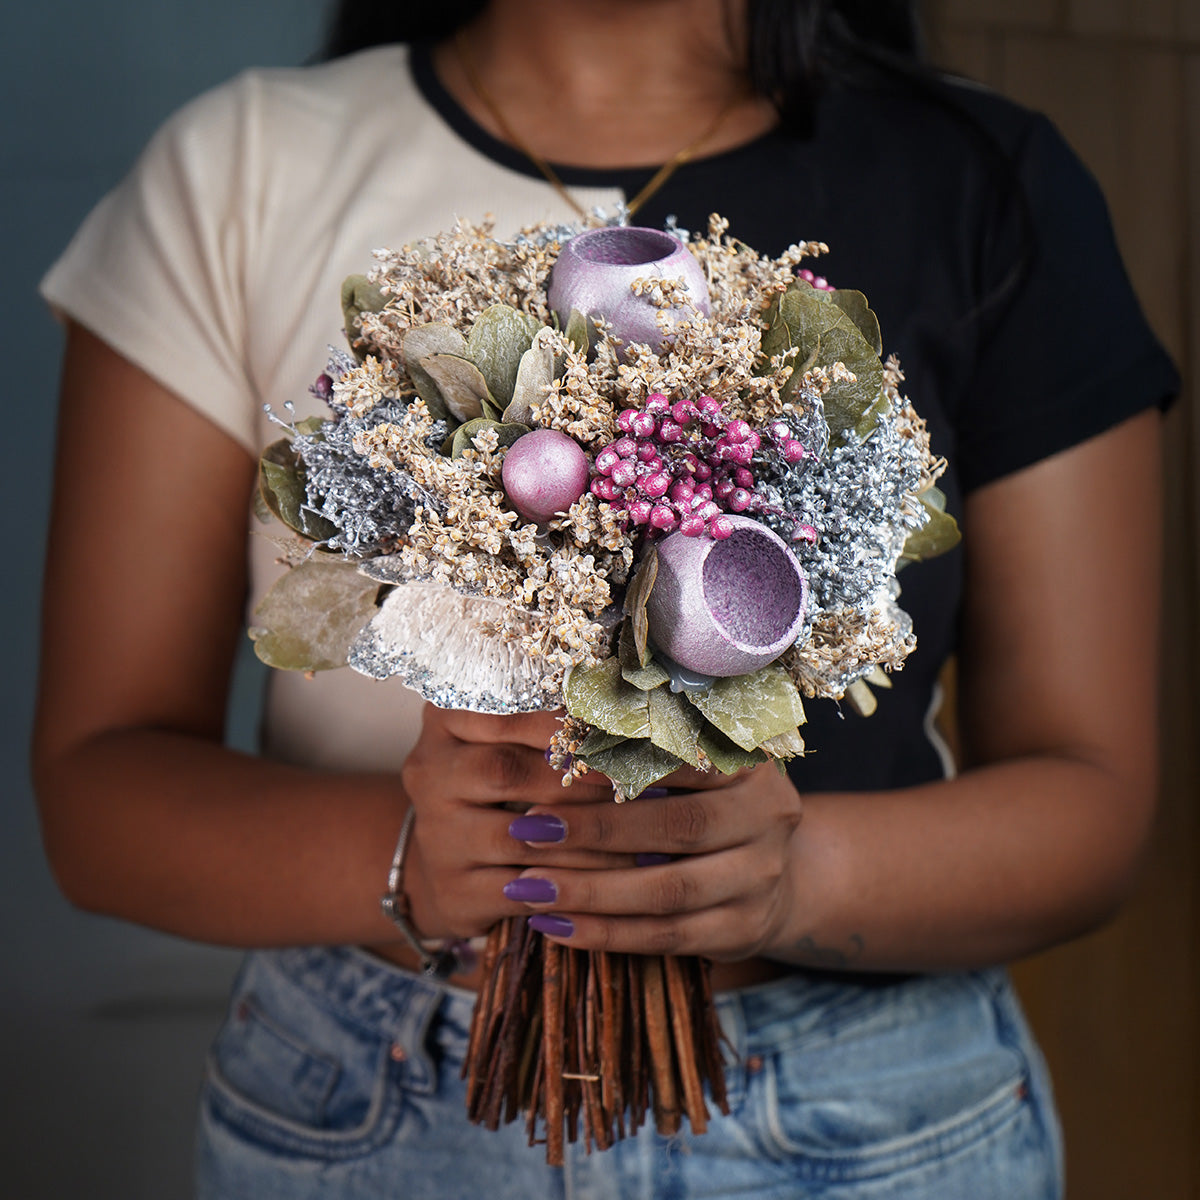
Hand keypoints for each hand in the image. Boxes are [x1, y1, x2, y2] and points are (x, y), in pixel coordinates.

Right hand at [399, 704, 621, 939]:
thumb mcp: (515, 743)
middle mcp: (428, 773)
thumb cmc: (502, 788)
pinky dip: (574, 887)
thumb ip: (556, 723)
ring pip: (519, 838)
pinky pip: (522, 891)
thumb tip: (634, 708)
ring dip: (588, 839)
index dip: (560, 724)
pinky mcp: (453, 892)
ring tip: (644, 835)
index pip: (501, 710)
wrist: (455, 862)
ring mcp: (436, 837)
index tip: (614, 732)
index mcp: (445, 720)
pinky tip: (617, 882)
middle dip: (575, 779)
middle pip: (503, 770)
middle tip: (632, 783)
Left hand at [498, 762, 803, 961]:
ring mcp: (760, 878)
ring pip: (669, 890)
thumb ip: (641, 748)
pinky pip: (668, 936)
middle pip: (677, 826)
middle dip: (595, 830)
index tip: (552, 763)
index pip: (680, 758)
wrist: (769, 869)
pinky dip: (608, 934)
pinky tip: (557, 926)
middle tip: (526, 829)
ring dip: (591, 891)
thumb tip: (552, 732)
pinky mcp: (743, 930)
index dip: (616, 764)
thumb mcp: (690, 762)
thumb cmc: (705, 799)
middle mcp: (767, 816)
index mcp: (750, 760)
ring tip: (527, 886)